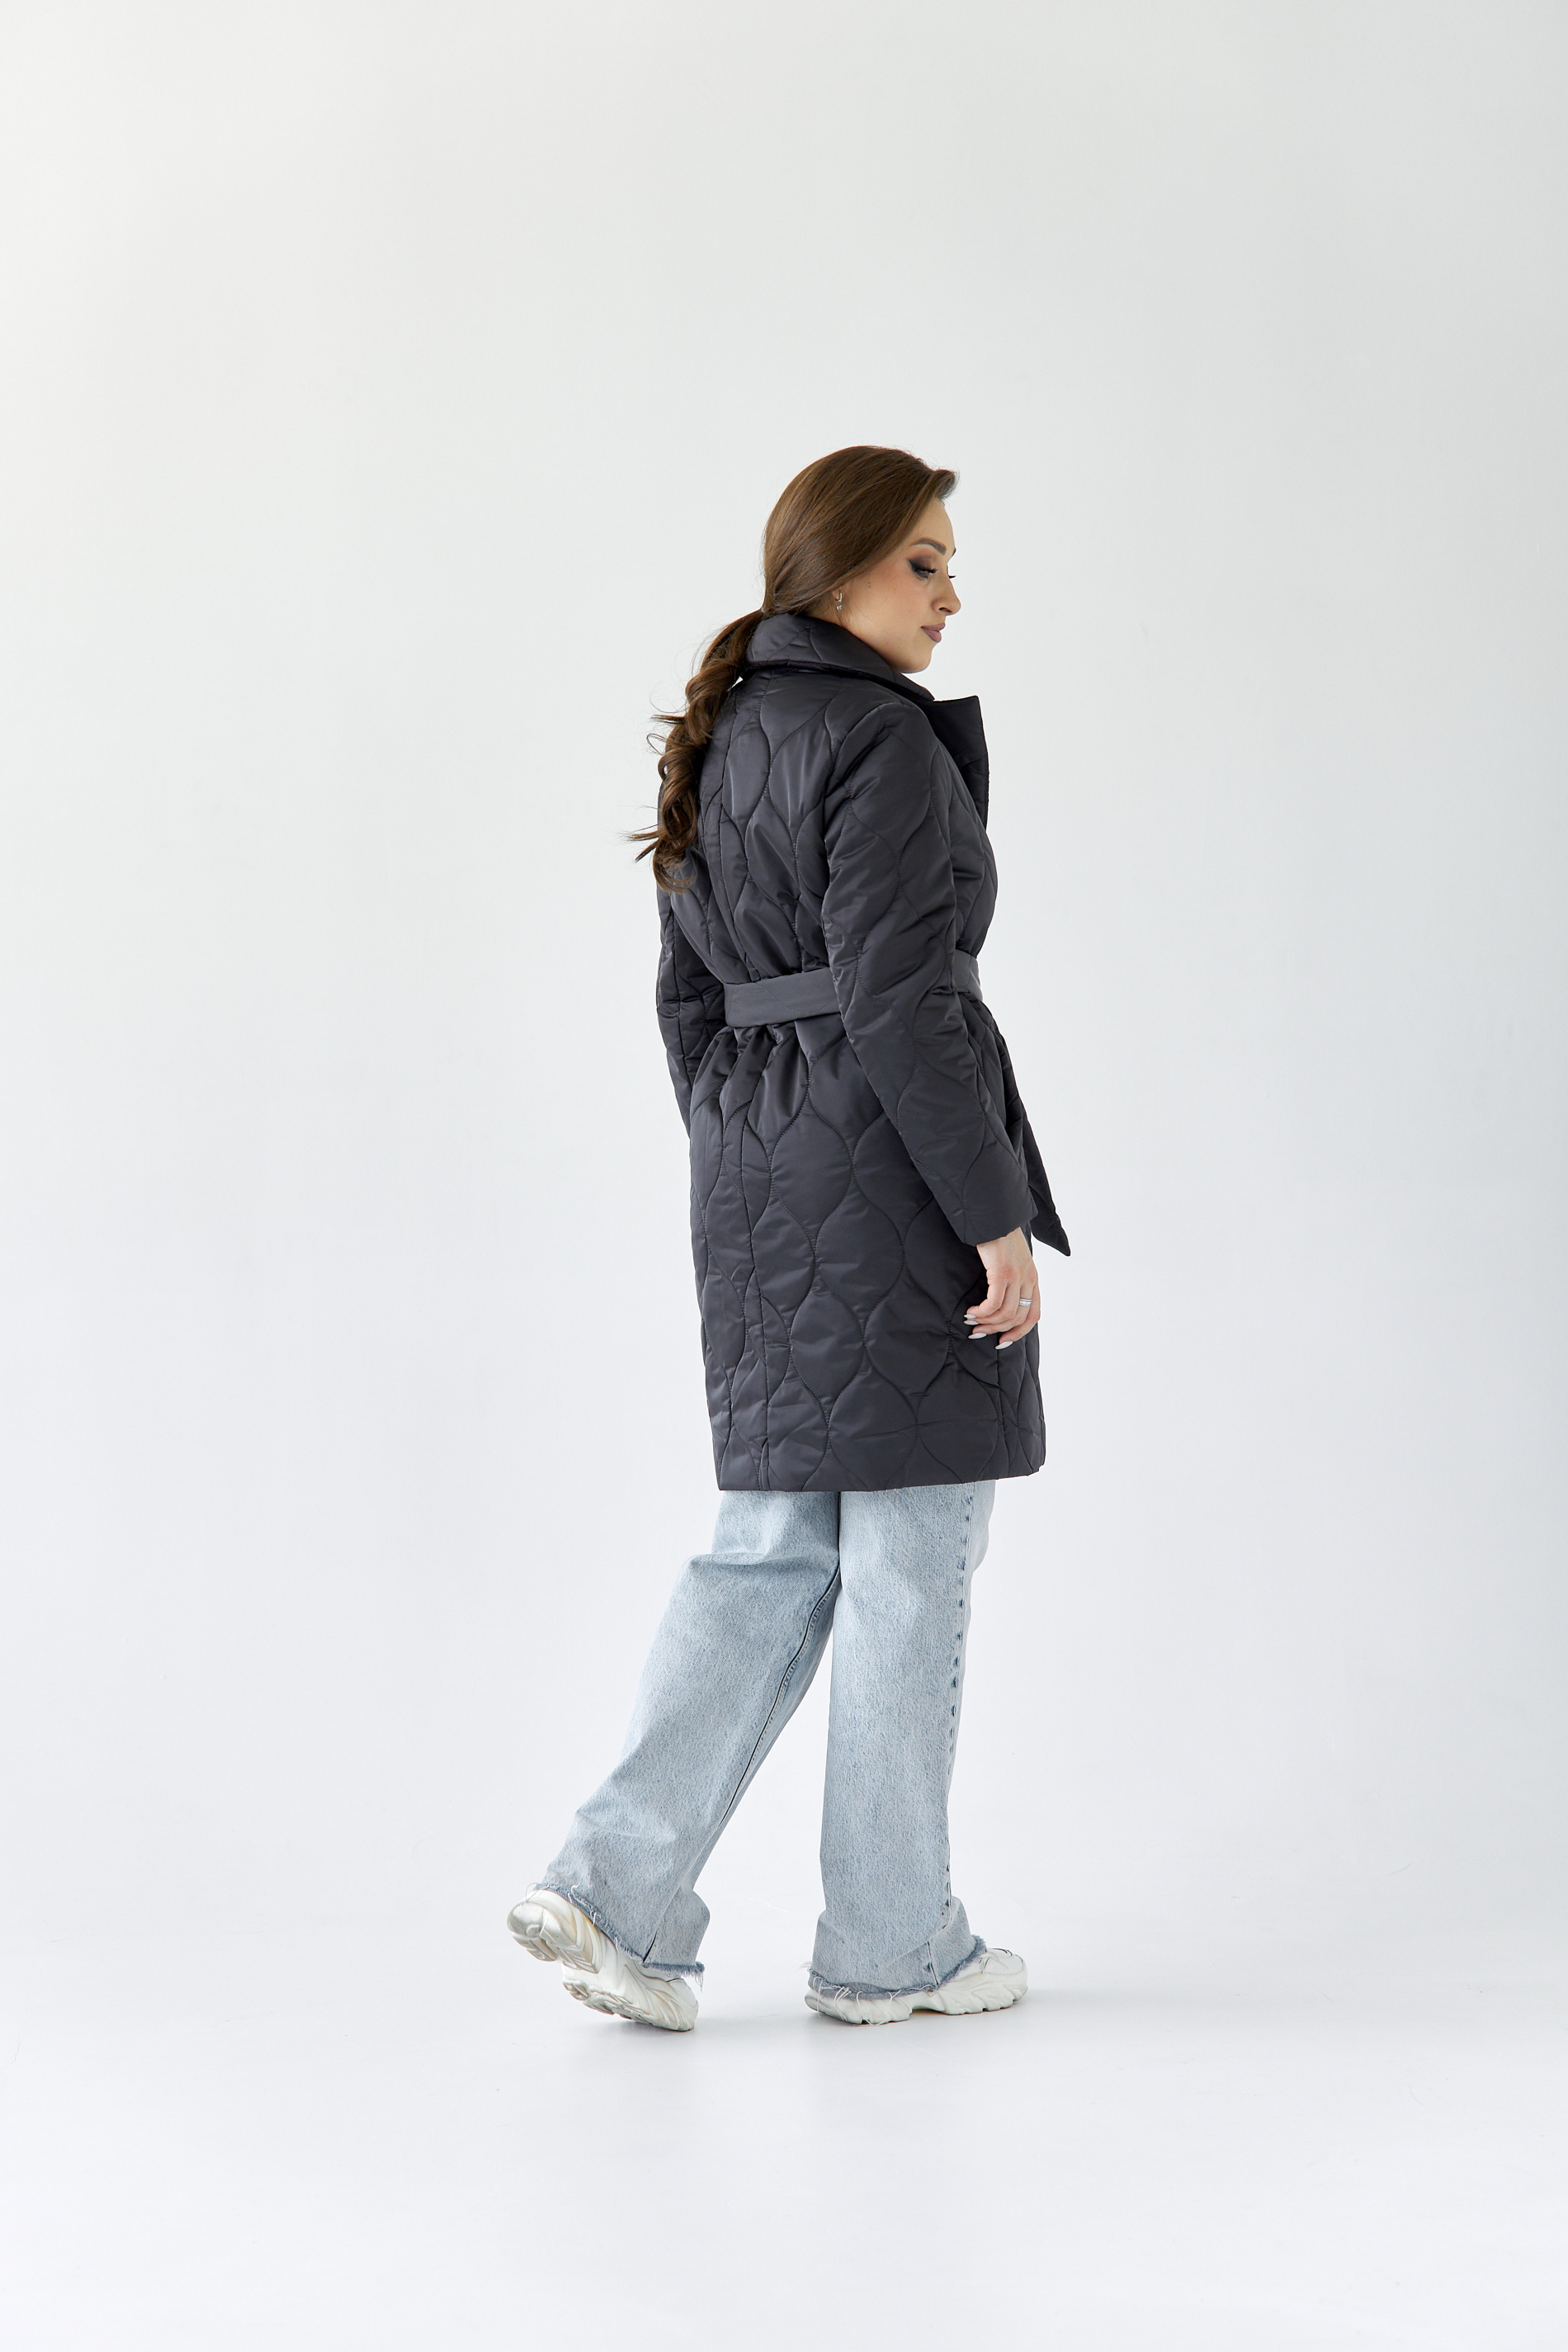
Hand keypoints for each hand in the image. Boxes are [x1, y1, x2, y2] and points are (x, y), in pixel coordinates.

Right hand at [965, 1227, 1039, 1349]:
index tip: (1002, 1341)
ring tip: (971, 1321)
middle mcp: (1029, 1279)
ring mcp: (1017, 1275)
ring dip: (986, 1322)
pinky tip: (972, 1311)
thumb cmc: (998, 1238)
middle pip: (1019, 1318)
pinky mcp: (1002, 1272)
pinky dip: (982, 1311)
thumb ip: (1011, 1280)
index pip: (1033, 1315)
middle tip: (978, 1333)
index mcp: (1033, 1278)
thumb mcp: (1011, 1261)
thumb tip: (999, 1304)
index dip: (1019, 1332)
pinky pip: (994, 1302)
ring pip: (1005, 1313)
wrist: (994, 1216)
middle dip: (997, 1330)